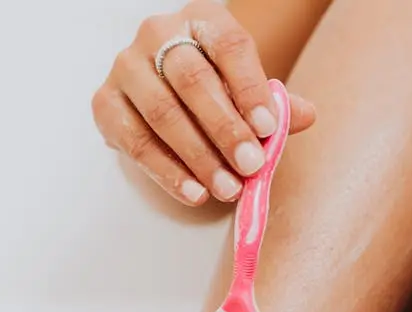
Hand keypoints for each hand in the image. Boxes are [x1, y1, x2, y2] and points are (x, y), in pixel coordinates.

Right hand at [91, 0, 315, 206]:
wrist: (165, 90)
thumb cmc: (217, 87)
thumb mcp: (248, 87)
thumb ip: (276, 103)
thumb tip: (306, 115)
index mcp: (202, 19)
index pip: (229, 47)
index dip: (250, 88)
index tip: (269, 128)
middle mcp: (158, 34)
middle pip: (192, 81)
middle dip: (226, 129)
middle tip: (251, 166)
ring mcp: (126, 67)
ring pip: (163, 114)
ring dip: (199, 157)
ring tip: (228, 188)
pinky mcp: (105, 103)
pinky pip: (136, 142)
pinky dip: (167, 172)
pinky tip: (195, 192)